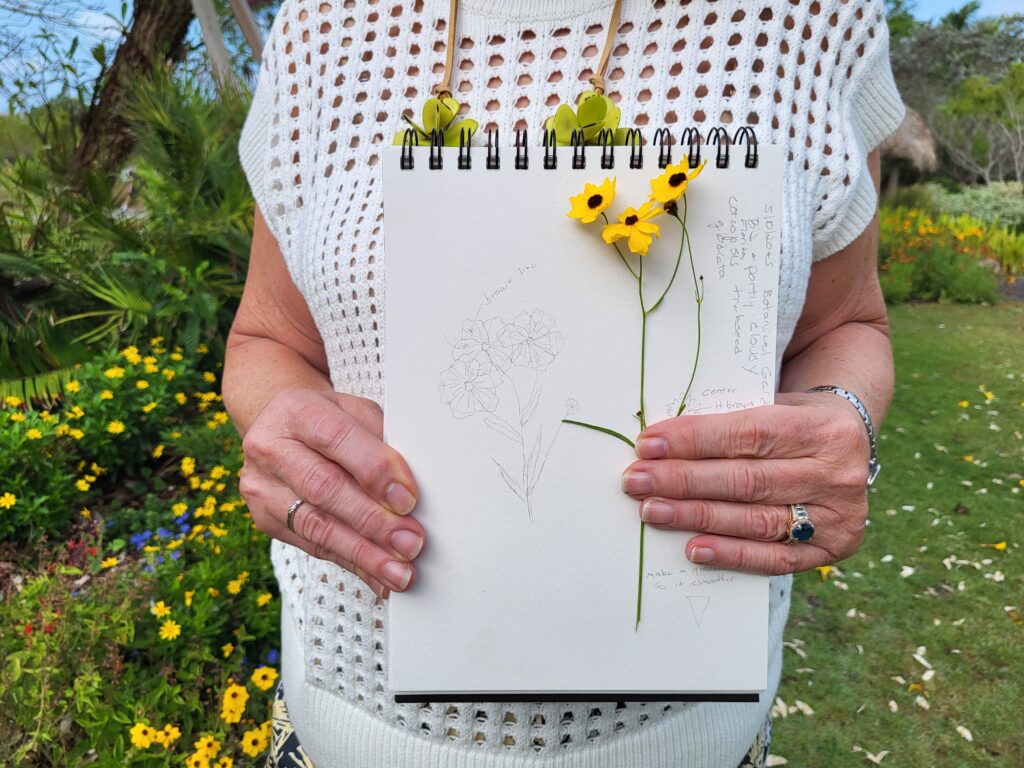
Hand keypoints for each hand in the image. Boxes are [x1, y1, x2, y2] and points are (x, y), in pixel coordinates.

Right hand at [239, 388, 423, 597]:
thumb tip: (410, 490)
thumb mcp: (357, 414)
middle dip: (372, 520)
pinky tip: (378, 576)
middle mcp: (269, 447)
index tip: (408, 499)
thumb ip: (381, 442)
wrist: (285, 429)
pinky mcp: (265, 520)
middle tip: (410, 543)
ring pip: (315, 525)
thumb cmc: (333, 422)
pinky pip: (312, 547)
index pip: (336, 438)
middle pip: (323, 488)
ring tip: (399, 571)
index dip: (374, 469)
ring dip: (363, 552)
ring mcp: (261, 486)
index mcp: (295, 410)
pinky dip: (352, 563)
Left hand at [620, 392, 870, 574]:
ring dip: (696, 516)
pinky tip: (693, 548)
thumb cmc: (794, 422)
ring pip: (755, 520)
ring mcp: (839, 516)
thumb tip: (662, 444)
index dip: (695, 440)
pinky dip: (730, 554)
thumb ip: (730, 423)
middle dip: (683, 480)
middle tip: (637, 481)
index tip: (648, 445)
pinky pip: (774, 558)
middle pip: (746, 480)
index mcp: (824, 428)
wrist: (848, 447)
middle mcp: (838, 474)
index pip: (749, 434)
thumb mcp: (775, 405)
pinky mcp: (832, 549)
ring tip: (652, 511)